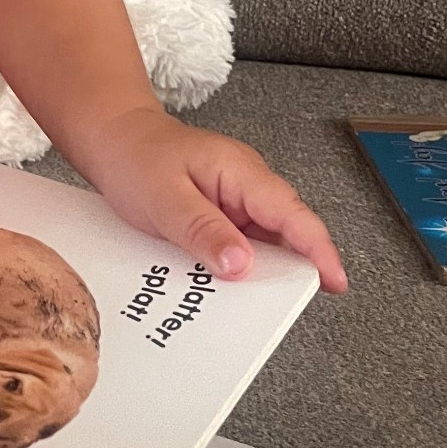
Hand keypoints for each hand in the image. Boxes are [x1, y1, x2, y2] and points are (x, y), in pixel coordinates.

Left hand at [84, 107, 347, 292]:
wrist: (112, 137)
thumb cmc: (136, 155)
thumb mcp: (165, 198)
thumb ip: (203, 231)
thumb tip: (242, 265)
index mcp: (241, 172)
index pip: (293, 214)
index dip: (319, 251)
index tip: (333, 283)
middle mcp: (247, 185)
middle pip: (285, 233)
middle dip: (289, 271)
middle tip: (276, 310)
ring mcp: (235, 200)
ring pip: (263, 242)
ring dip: (258, 272)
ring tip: (244, 306)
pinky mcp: (221, 213)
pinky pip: (239, 243)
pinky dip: (235, 265)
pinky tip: (219, 286)